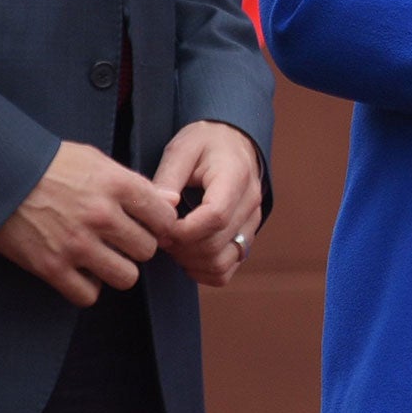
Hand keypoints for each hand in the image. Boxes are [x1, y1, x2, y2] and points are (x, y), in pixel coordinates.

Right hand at [0, 141, 179, 305]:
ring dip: (117, 270)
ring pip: (126, 277)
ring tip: (103, 258)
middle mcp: (102, 215)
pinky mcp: (52, 267)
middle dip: (137, 247)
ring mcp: (77, 244)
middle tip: (121, 241)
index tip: (149, 226)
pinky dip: (86, 288)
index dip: (161, 225)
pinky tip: (79, 272)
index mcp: (117, 184)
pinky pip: (88, 295)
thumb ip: (135, 183)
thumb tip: (172, 202)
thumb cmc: (51, 165)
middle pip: (148, 250)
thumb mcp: (96, 160)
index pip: (164, 217)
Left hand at [152, 120, 265, 286]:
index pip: (215, 216)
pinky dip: (203, 271)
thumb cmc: (204, 143)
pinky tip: (186, 254)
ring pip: (221, 263)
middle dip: (179, 247)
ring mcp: (252, 222)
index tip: (160, 225)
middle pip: (215, 244)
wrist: (232, 141)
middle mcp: (250, 202)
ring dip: (190, 261)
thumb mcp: (181, 149)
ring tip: (173, 242)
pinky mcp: (247, 236)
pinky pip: (227, 270)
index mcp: (235, 176)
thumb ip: (168, 177)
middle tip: (159, 234)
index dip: (183, 230)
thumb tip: (162, 208)